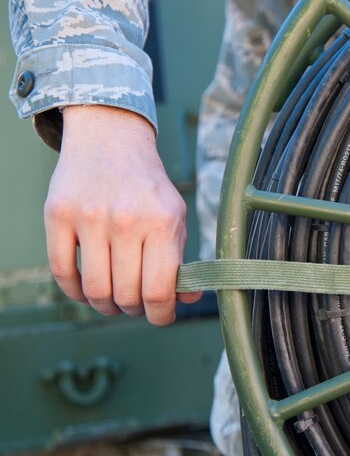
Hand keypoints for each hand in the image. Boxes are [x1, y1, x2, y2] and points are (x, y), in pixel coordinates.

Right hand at [44, 105, 200, 324]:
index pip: (159, 290)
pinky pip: (63, 273)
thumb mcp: (176, 217)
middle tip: (136, 304)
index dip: (161, 315)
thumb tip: (186, 301)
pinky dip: (76, 292)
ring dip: (106, 305)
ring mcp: (89, 217)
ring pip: (95, 290)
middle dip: (134, 309)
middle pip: (126, 295)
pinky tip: (87, 289)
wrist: (110, 139)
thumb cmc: (147, 186)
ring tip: (113, 300)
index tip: (161, 316)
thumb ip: (181, 260)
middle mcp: (126, 220)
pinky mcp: (58, 215)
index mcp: (162, 222)